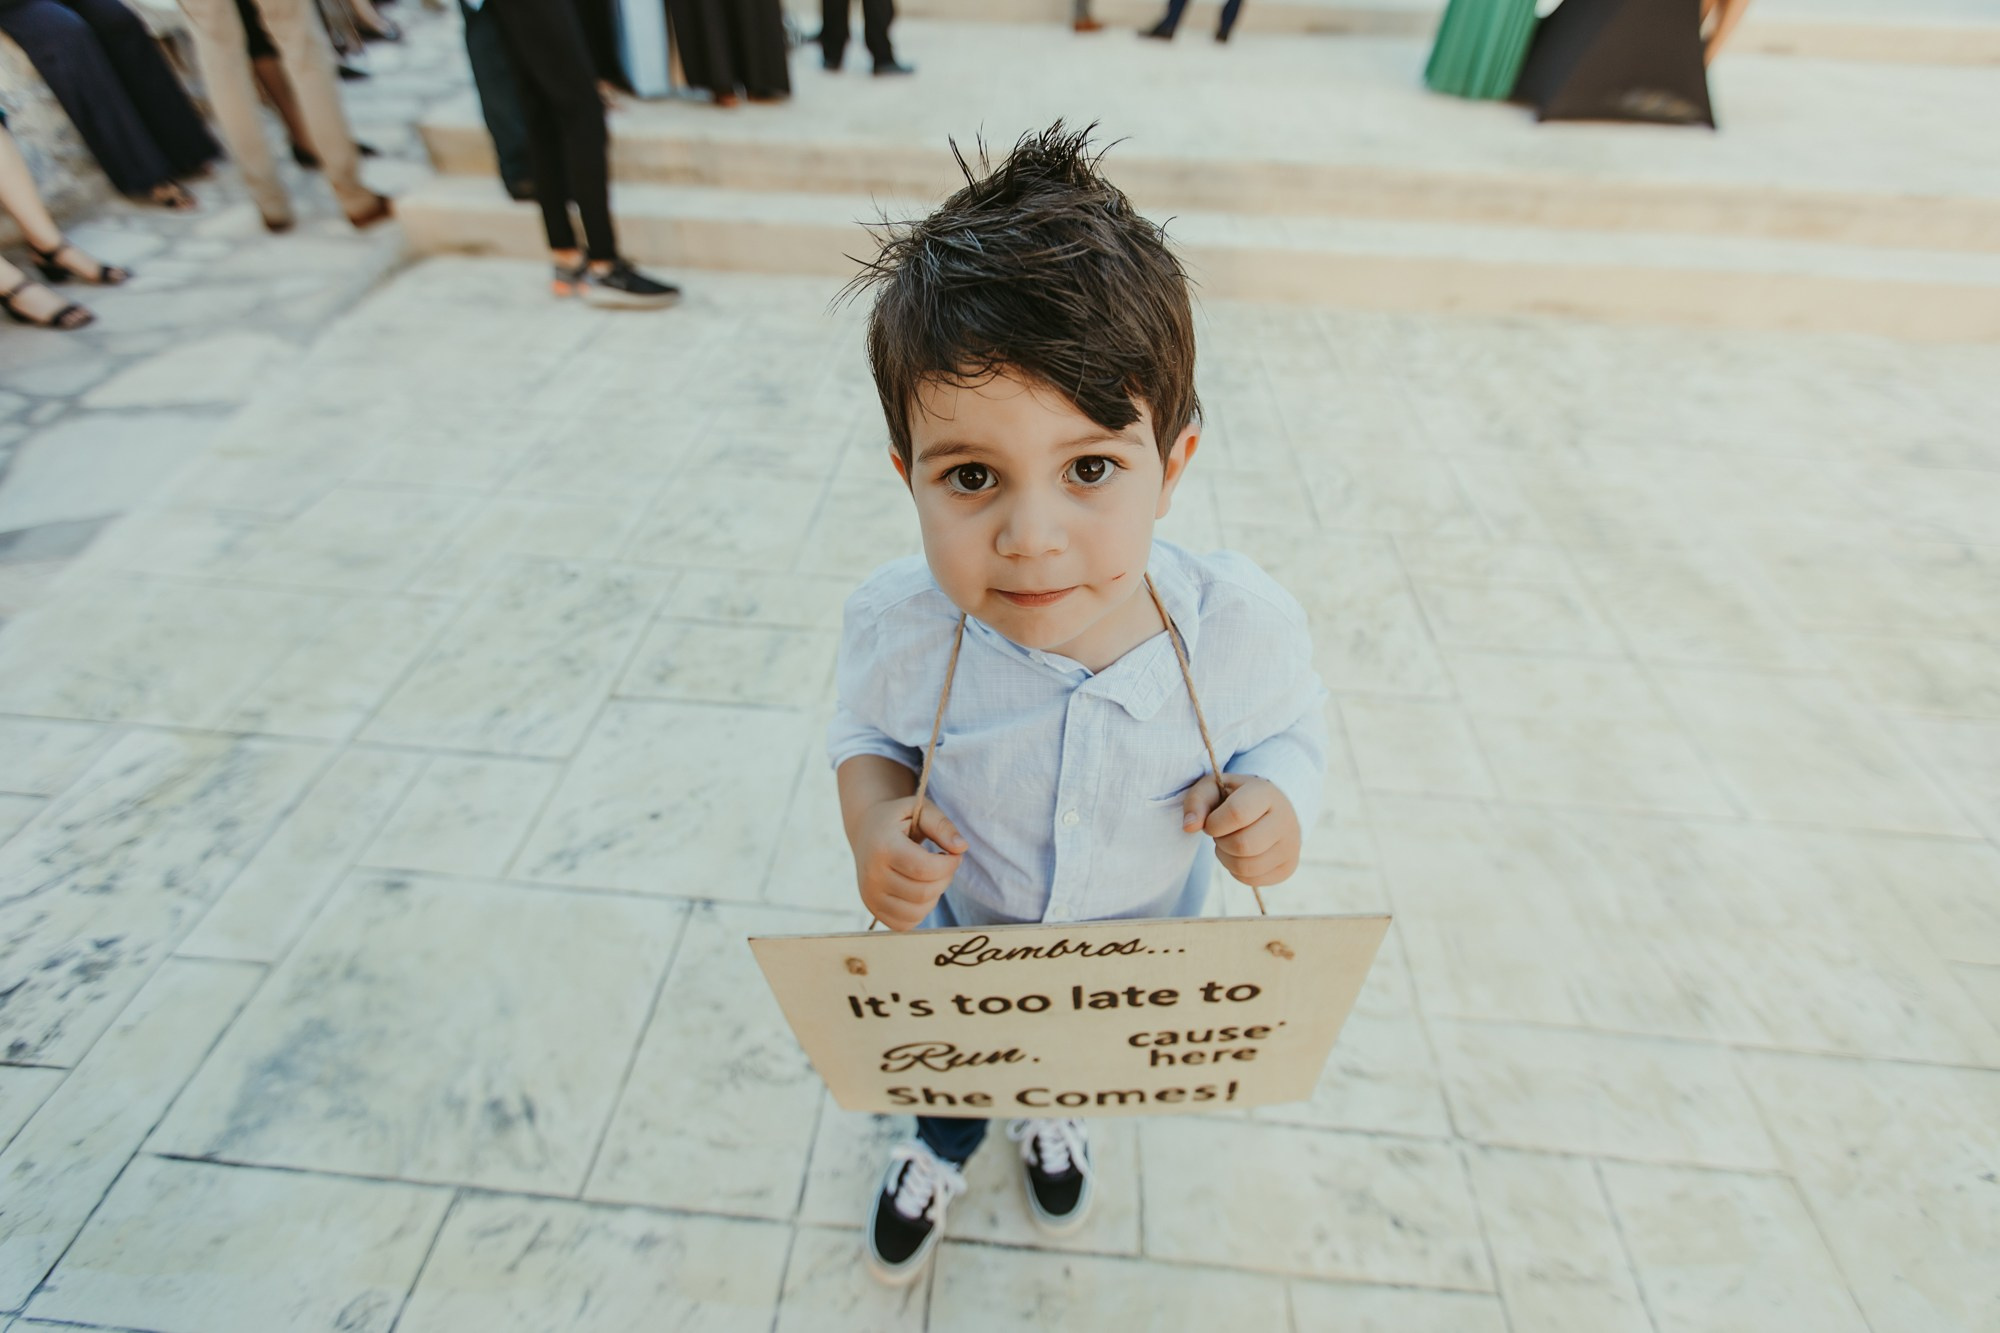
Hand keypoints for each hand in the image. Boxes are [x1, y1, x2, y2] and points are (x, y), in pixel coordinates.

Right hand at [854, 796, 965, 930]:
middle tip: (944, 863)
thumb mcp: (920, 809)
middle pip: (923, 893)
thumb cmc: (898, 819)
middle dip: (945, 879)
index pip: (925, 869)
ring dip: (934, 896)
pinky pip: (906, 923)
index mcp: (882, 847)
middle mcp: (872, 875)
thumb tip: (961, 848)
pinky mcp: (873, 909)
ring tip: (931, 876)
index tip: (954, 854)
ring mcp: (870, 896)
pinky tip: (920, 890)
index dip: (949, 864)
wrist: (866, 830)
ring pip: (917, 912)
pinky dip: (921, 910)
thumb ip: (942, 825)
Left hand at [1181, 774, 1300, 887]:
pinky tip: (1240, 855)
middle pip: (1242, 845)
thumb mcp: (1214, 788)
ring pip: (1246, 867)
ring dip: (1226, 858)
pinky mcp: (1287, 867)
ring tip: (1229, 843)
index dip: (1214, 823)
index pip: (1237, 814)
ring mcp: (1290, 846)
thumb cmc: (1235, 797)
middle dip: (1221, 843)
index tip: (1211, 822)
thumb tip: (1189, 827)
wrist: (1270, 808)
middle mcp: (1285, 820)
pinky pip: (1252, 880)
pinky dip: (1236, 871)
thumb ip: (1197, 801)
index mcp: (1266, 794)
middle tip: (1221, 834)